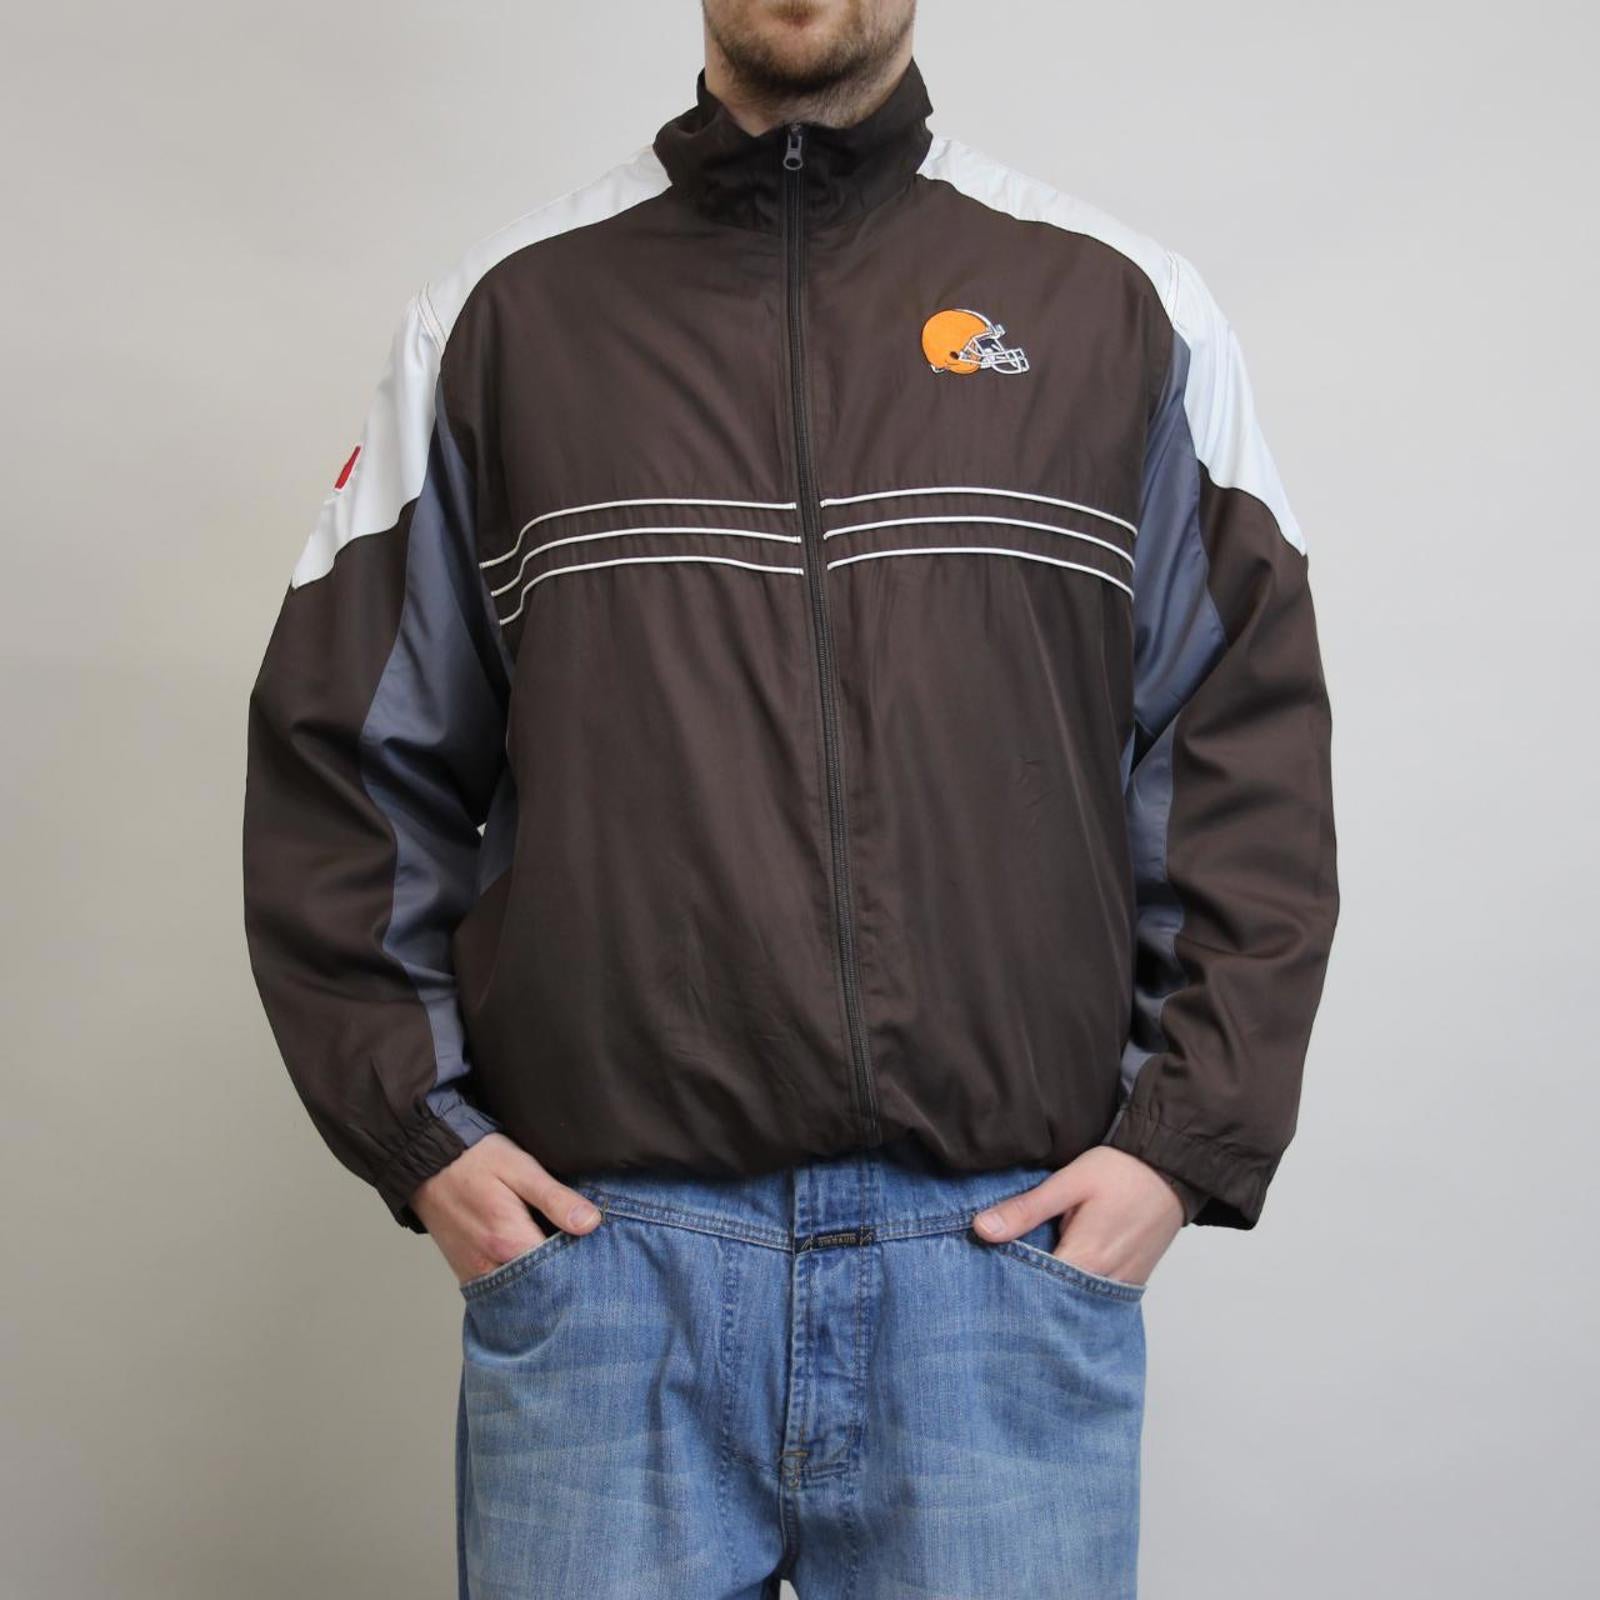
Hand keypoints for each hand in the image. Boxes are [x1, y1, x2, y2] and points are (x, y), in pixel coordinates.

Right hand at [408, 1132, 602, 1285]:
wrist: (427, 1161)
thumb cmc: (475, 1159)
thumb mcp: (520, 1168)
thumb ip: (555, 1198)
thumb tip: (591, 1223)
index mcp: (509, 1242)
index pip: (561, 1271)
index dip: (584, 1263)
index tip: (600, 1254)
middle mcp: (491, 1266)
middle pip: (542, 1287)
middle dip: (566, 1277)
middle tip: (589, 1261)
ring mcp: (476, 1273)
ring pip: (522, 1292)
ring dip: (544, 1282)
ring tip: (565, 1263)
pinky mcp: (467, 1273)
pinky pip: (501, 1290)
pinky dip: (521, 1284)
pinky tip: (537, 1268)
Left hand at [971, 1146, 1182, 1286]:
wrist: (1171, 1170)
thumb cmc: (1122, 1172)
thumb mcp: (1068, 1183)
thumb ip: (1026, 1210)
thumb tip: (981, 1228)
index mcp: (1084, 1260)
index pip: (1033, 1290)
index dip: (1006, 1284)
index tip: (984, 1279)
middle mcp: (1103, 1282)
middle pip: (1054, 1302)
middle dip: (1027, 1294)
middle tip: (997, 1282)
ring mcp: (1121, 1285)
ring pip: (1076, 1301)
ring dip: (1053, 1294)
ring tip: (1024, 1281)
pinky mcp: (1132, 1280)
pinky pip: (1097, 1296)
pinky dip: (1077, 1290)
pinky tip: (1059, 1278)